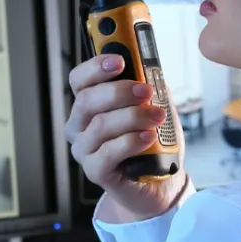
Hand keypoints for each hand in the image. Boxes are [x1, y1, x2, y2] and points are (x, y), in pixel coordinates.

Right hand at [65, 54, 188, 222]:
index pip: (79, 80)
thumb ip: (149, 85)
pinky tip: (148, 137)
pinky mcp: (95, 171)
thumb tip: (149, 67)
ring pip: (100, 126)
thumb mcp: (154, 105)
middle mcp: (79, 126)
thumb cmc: (153, 141)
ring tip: (157, 117)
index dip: (95, 67)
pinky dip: (131, 142)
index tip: (119, 60)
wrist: (161, 180)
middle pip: (87, 101)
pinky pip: (108, 153)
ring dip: (133, 117)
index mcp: (88, 105)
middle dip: (119, 92)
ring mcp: (84, 150)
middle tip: (146, 91)